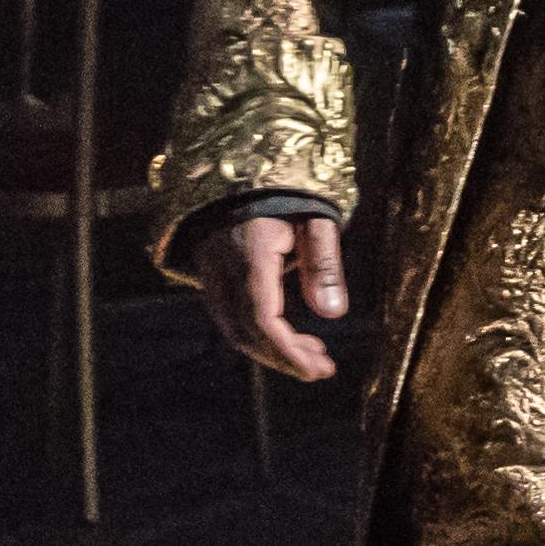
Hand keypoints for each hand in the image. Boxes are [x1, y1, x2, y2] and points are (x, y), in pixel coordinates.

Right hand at [190, 210, 350, 384]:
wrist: (239, 174)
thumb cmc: (286, 194)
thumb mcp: (316, 221)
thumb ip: (323, 264)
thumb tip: (334, 314)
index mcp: (249, 256)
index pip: (262, 319)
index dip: (287, 351)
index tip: (316, 371)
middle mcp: (221, 271)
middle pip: (245, 332)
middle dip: (284, 357)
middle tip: (322, 370)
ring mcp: (210, 276)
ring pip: (234, 328)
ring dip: (273, 349)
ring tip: (315, 357)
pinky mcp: (211, 278)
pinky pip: (230, 316)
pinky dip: (259, 334)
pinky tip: (291, 338)